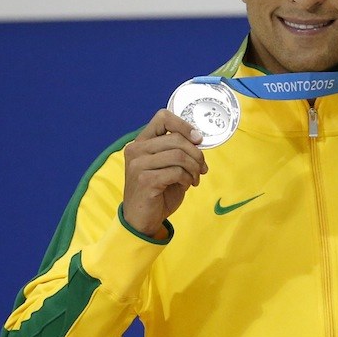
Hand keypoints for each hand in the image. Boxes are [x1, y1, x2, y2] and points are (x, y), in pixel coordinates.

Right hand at [122, 110, 207, 238]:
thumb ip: (177, 150)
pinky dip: (187, 179)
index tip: (198, 139)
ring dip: (194, 168)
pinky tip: (186, 186)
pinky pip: (176, 172)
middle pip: (176, 139)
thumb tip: (198, 138)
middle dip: (197, 154)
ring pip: (179, 155)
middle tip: (202, 168)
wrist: (142, 218)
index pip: (163, 118)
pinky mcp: (145, 180)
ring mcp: (138, 165)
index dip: (185, 125)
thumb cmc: (159, 191)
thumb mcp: (168, 166)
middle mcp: (136, 150)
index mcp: (141, 142)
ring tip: (194, 178)